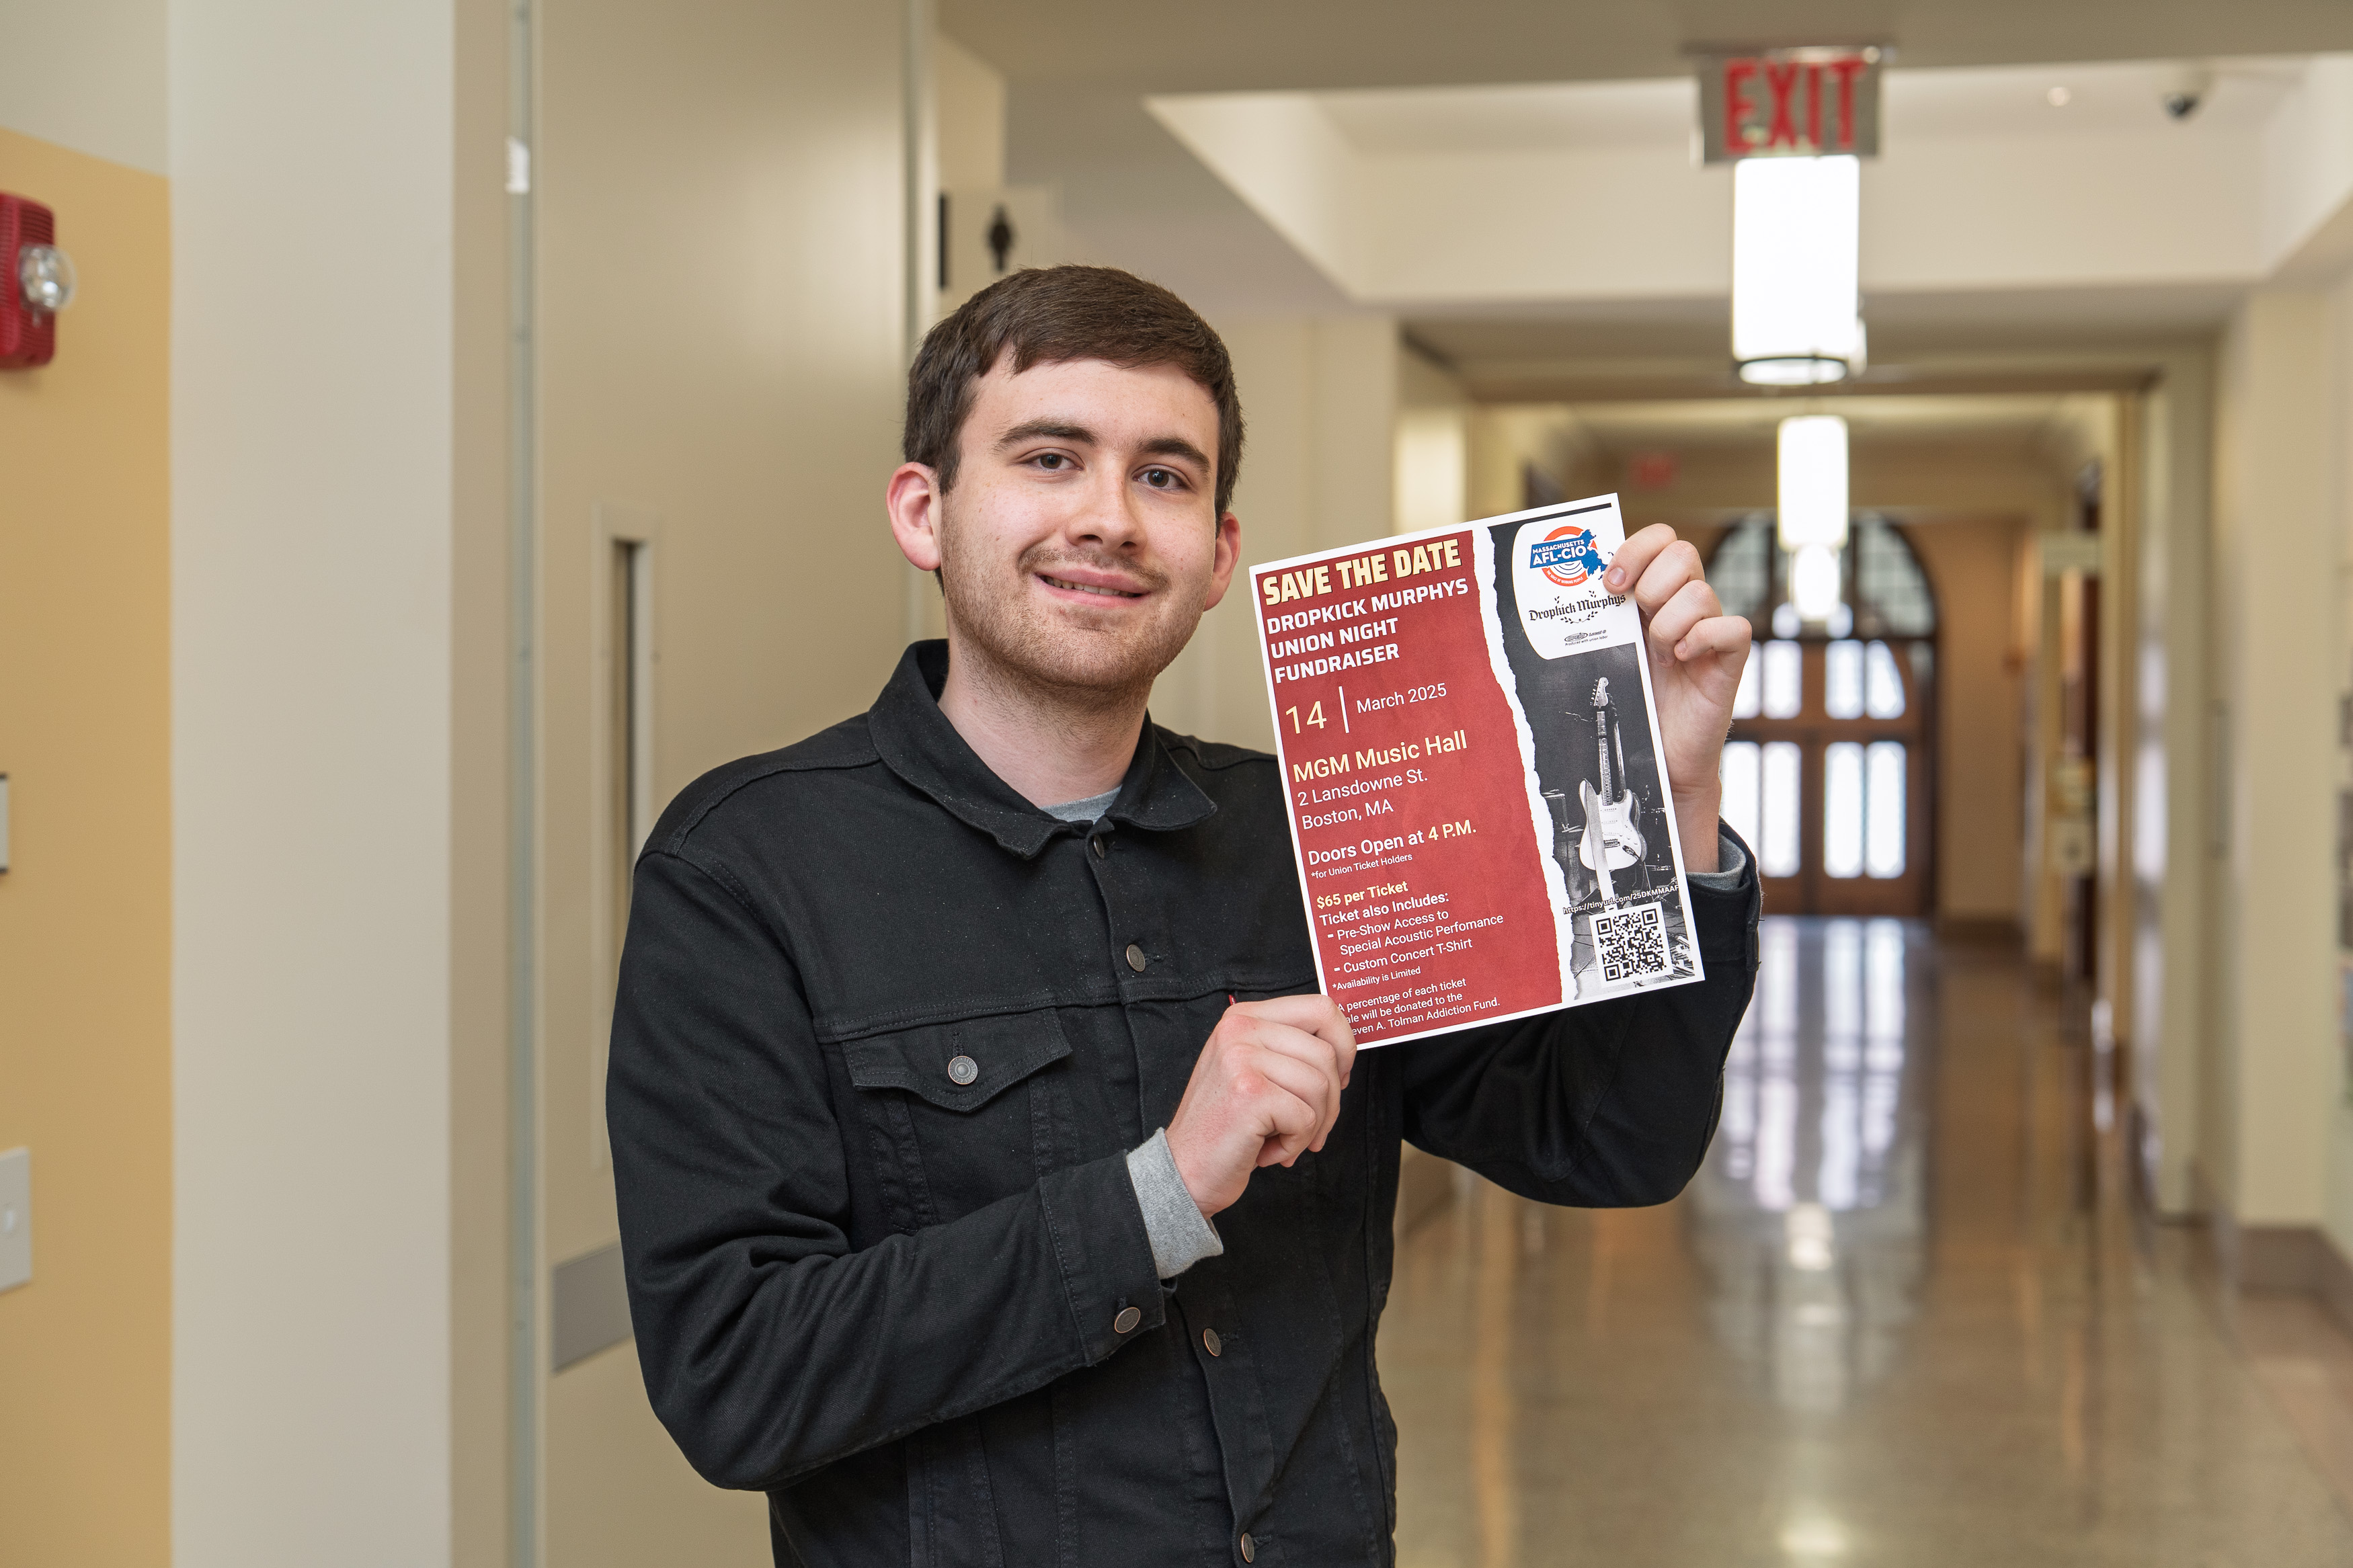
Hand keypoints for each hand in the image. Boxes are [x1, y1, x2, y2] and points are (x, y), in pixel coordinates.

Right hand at [1165, 995, 1356, 1217]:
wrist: (1183, 1169)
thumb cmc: (1225, 1126)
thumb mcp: (1253, 1070)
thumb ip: (1290, 1050)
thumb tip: (1344, 1053)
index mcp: (1244, 1017)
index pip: (1321, 1008)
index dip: (1344, 1046)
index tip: (1337, 1078)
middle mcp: (1240, 1029)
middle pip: (1326, 1053)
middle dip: (1330, 1100)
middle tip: (1307, 1127)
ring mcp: (1241, 1057)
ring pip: (1321, 1086)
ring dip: (1312, 1126)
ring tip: (1281, 1138)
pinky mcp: (1250, 1092)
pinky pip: (1307, 1117)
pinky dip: (1295, 1143)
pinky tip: (1267, 1150)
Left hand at [1601, 524, 1750, 871]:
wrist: (1655, 756)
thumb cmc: (1629, 701)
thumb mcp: (1607, 650)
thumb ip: (1599, 615)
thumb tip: (1563, 582)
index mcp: (1655, 593)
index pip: (1660, 538)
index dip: (1636, 549)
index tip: (1610, 583)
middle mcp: (1686, 604)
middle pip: (1683, 552)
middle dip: (1650, 584)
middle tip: (1634, 620)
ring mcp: (1711, 629)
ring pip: (1700, 592)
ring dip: (1669, 624)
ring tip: (1660, 657)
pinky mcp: (1732, 658)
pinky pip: (1731, 627)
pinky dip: (1702, 640)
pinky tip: (1683, 661)